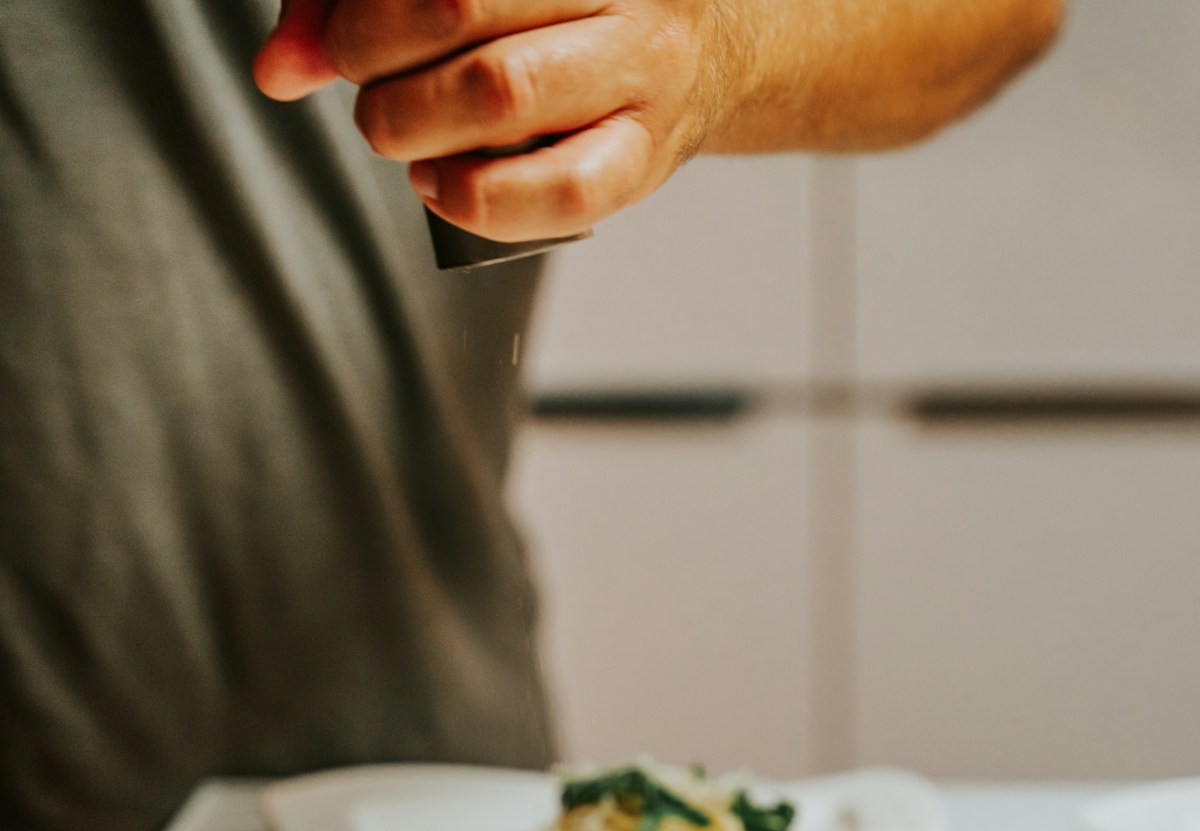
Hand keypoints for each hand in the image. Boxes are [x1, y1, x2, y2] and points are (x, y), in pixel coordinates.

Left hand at [254, 0, 746, 241]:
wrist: (705, 51)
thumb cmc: (567, 11)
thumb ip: (367, 3)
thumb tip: (279, 68)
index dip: (358, 3)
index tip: (330, 33)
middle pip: (459, 7)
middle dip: (373, 52)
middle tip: (360, 78)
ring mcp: (640, 71)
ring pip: (503, 94)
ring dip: (412, 122)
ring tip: (392, 128)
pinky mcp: (646, 158)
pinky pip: (559, 191)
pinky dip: (476, 197)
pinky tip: (439, 184)